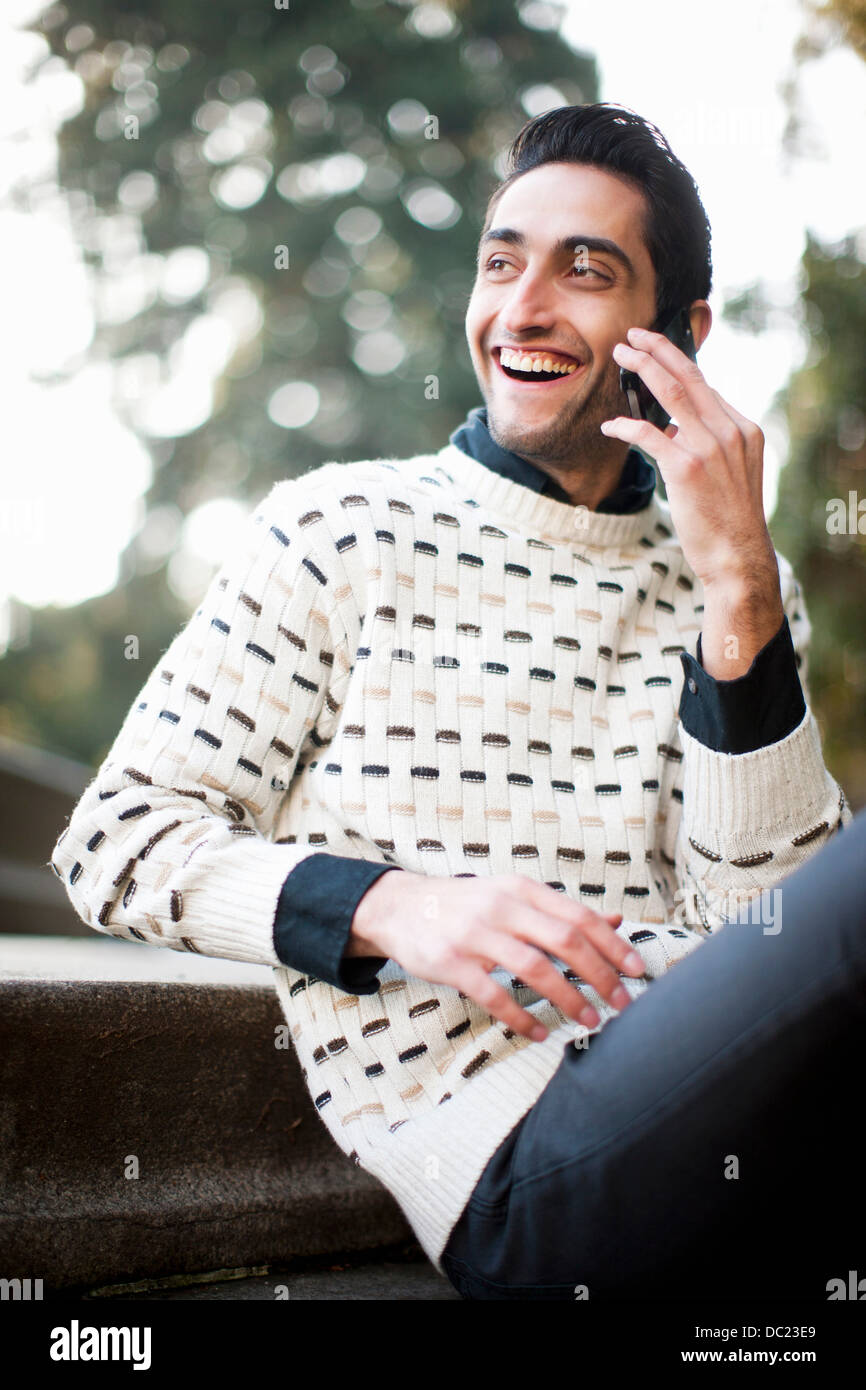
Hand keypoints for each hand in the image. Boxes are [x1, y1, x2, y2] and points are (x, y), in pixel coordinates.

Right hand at [349, 870, 646, 1041]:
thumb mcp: (513, 897)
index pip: (579, 916)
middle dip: (600, 975)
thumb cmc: (465, 905)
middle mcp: (502, 908)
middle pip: (565, 941)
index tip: (637, 969)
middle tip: (623, 1002)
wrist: (400, 907)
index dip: (613, 944)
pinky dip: (522, 1017)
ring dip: (569, 998)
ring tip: (591, 1020)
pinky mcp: (451, 963)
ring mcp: (475, 935)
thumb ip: (561, 912)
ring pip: (534, 968)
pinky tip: (540, 1033)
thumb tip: (615, 920)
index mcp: (521, 890)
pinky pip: (494, 995)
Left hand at [602, 326, 778, 591]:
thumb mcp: (730, 474)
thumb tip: (671, 429)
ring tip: (620, 354)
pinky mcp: (687, 469)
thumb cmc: (728, 522)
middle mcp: (730, 431)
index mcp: (744, 429)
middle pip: (690, 376)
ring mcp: (710, 448)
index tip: (655, 351)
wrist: (738, 558)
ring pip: (671, 394)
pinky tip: (611, 425)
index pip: (707, 387)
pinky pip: (650, 434)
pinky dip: (627, 426)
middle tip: (633, 334)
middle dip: (658, 349)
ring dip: (642, 368)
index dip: (677, 365)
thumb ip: (706, 445)